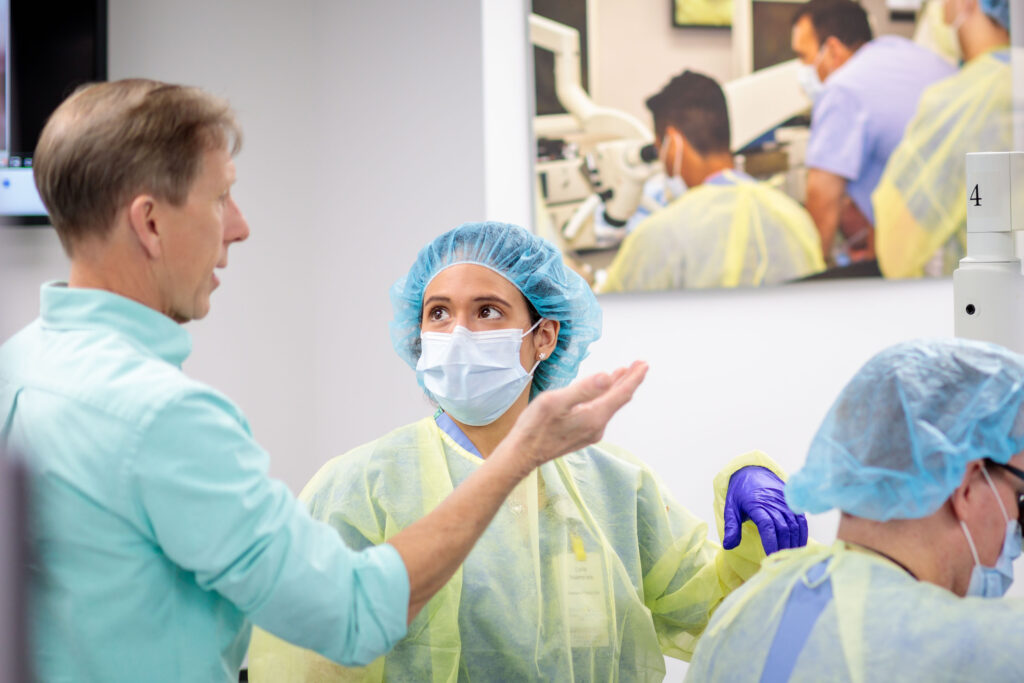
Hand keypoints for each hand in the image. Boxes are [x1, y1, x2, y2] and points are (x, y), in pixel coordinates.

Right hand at [506, 361, 647, 472]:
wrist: (522, 455)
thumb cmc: (534, 427)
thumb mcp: (555, 402)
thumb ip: (583, 389)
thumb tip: (607, 377)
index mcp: (594, 416)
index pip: (621, 393)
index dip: (634, 377)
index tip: (644, 364)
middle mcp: (597, 426)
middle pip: (619, 400)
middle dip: (629, 380)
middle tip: (639, 364)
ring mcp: (591, 432)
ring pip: (610, 406)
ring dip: (617, 388)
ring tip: (623, 373)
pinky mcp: (582, 435)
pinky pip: (601, 412)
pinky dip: (606, 398)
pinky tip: (602, 392)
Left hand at [723, 466, 807, 554]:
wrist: (753, 472)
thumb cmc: (741, 493)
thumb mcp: (731, 507)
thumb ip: (731, 527)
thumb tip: (728, 546)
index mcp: (756, 504)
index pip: (767, 525)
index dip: (770, 541)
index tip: (770, 556)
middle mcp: (774, 503)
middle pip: (782, 528)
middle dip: (782, 547)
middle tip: (779, 563)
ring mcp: (785, 503)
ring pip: (794, 526)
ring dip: (793, 543)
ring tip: (788, 558)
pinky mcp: (793, 503)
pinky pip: (801, 520)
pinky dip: (802, 535)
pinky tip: (799, 547)